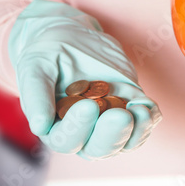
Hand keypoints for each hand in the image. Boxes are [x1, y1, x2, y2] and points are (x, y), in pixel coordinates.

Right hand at [9, 0, 161, 159]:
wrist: (72, 37)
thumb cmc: (49, 55)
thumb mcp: (35, 67)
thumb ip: (36, 95)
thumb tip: (40, 127)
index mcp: (55, 126)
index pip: (67, 140)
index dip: (79, 127)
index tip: (89, 105)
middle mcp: (84, 131)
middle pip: (99, 148)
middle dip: (112, 134)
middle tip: (121, 115)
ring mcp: (109, 122)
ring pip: (125, 142)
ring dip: (137, 130)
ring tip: (142, 111)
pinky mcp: (129, 107)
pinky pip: (143, 124)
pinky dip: (149, 119)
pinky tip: (149, 107)